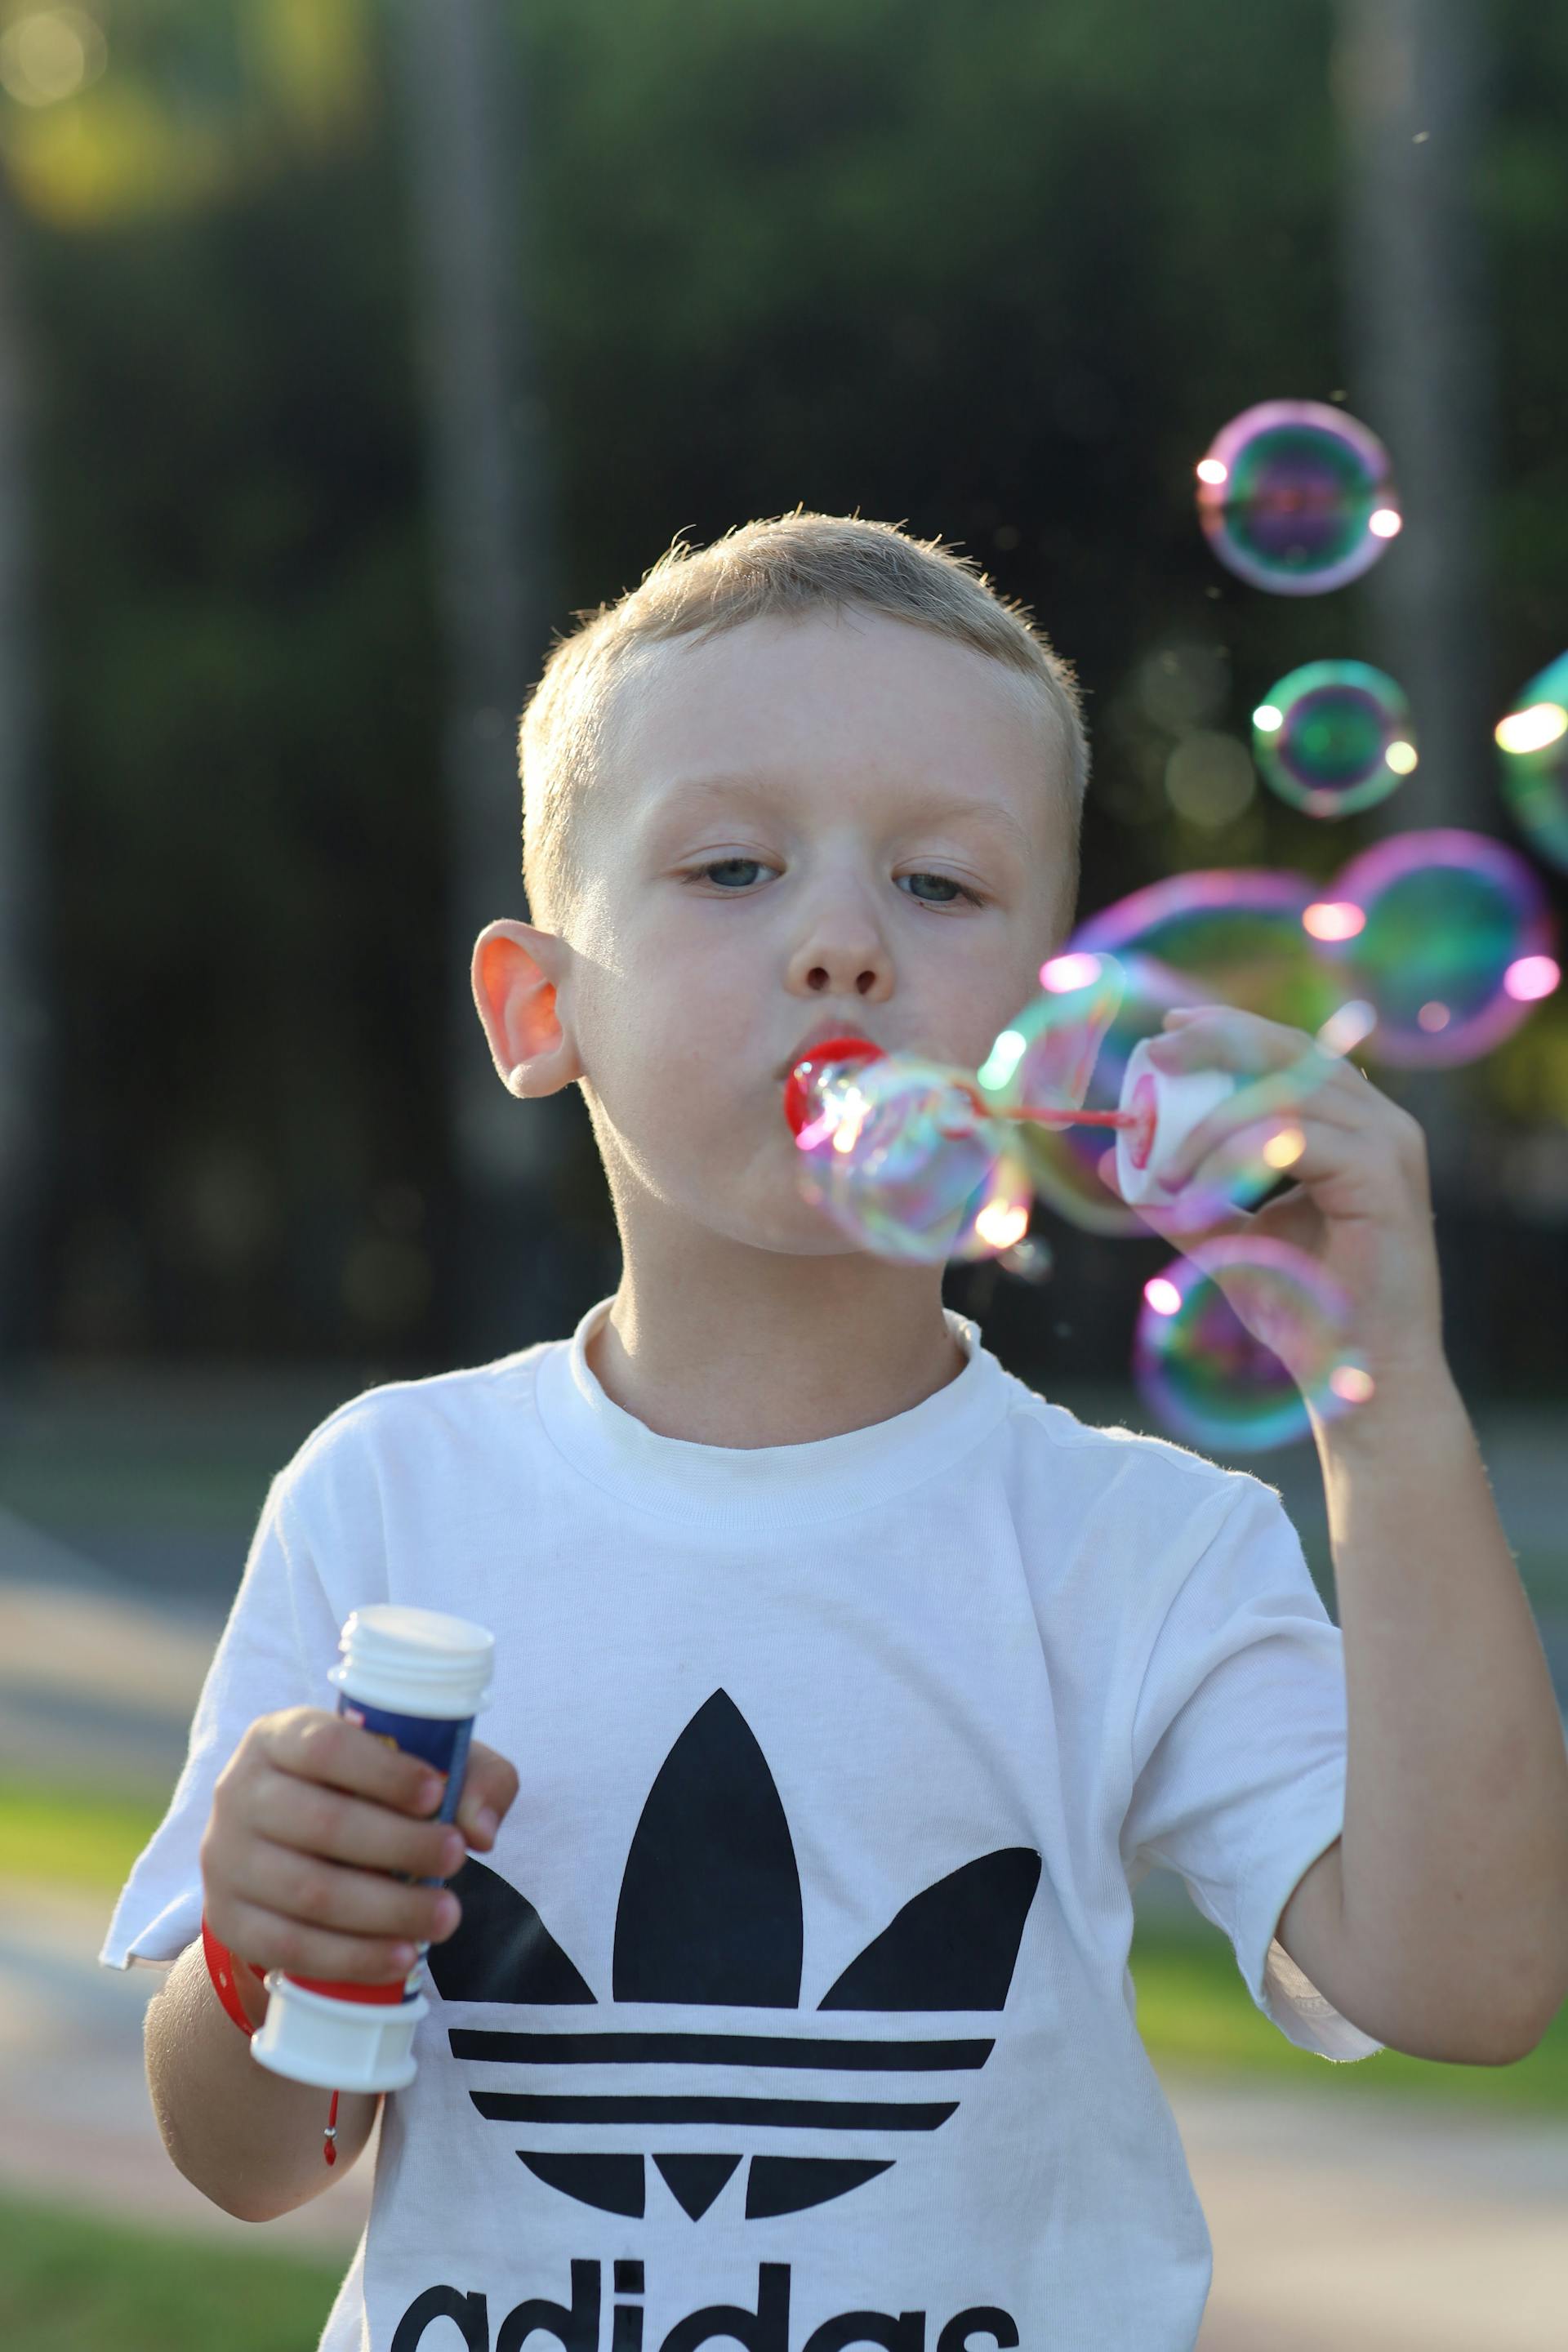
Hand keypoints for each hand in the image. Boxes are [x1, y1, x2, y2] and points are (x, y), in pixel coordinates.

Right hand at [200, 1709, 518, 1984]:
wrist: (294, 1850)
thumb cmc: (367, 1794)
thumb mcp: (416, 1766)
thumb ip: (469, 1776)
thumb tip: (480, 1827)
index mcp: (279, 1737)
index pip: (326, 1747)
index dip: (384, 1772)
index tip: (438, 1793)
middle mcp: (239, 1792)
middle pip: (322, 1823)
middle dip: (399, 1845)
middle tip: (457, 1858)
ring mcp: (225, 1859)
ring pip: (309, 1892)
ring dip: (386, 1910)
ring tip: (446, 1915)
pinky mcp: (227, 1920)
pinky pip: (289, 1947)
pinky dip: (352, 1957)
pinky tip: (402, 1955)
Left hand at [1099, 1005, 1444, 1394]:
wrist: (1357, 1377)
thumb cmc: (1304, 1309)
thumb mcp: (1227, 1242)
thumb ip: (1181, 1201)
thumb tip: (1117, 1164)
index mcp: (1352, 1127)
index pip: (1289, 1053)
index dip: (1227, 1031)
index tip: (1165, 1036)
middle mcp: (1379, 1125)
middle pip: (1292, 1052)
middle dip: (1217, 1043)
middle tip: (1157, 1056)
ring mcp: (1388, 1148)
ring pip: (1286, 1094)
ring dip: (1212, 1122)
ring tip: (1166, 1167)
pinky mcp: (1382, 1181)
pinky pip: (1294, 1138)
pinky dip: (1235, 1155)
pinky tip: (1199, 1189)